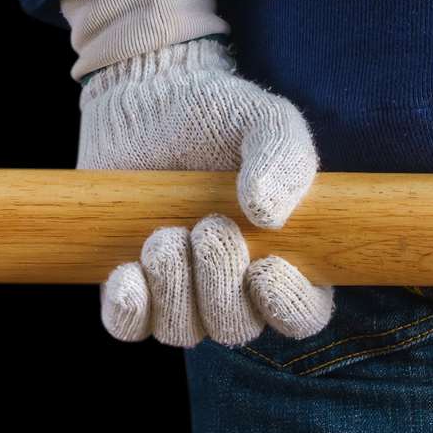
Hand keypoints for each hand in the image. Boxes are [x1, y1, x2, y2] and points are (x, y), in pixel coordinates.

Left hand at [77, 37, 331, 345]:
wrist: (146, 101)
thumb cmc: (219, 114)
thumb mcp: (265, 120)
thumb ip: (284, 157)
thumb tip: (270, 216)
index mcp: (287, 256)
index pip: (304, 316)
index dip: (289, 306)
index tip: (266, 267)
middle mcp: (236, 286)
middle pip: (236, 326)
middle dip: (219, 281)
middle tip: (207, 225)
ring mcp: (181, 290)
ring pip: (182, 331)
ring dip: (173, 288)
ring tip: (164, 233)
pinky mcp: (131, 286)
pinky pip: (129, 327)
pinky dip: (129, 308)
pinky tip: (128, 271)